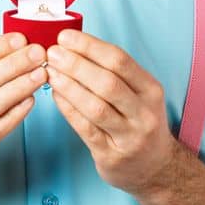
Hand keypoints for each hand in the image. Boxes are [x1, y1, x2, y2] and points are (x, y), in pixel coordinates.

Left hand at [45, 29, 177, 194]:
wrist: (155, 168)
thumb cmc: (140, 123)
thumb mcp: (141, 95)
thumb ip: (115, 74)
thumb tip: (76, 48)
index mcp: (151, 90)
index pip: (120, 61)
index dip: (90, 46)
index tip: (67, 37)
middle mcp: (144, 112)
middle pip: (108, 82)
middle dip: (76, 64)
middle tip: (53, 52)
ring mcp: (129, 136)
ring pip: (95, 106)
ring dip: (69, 86)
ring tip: (50, 72)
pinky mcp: (111, 155)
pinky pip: (85, 128)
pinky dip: (68, 109)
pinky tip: (56, 96)